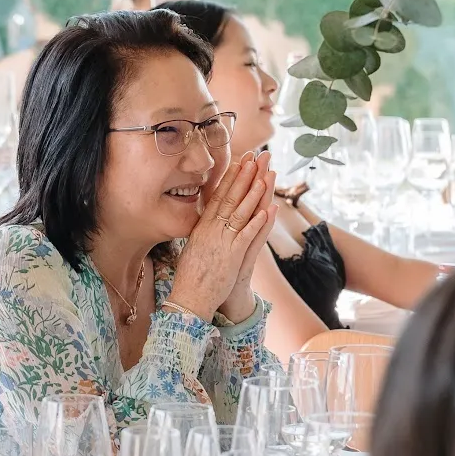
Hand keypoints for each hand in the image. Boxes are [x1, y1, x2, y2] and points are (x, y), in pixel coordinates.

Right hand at [166, 151, 273, 317]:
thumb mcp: (194, 248)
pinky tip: (267, 210)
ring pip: (239, 212)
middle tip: (256, 156)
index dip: (231, 177)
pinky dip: (256, 223)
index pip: (218, 196)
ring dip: (252, 193)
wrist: (188, 300)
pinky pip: (245, 236)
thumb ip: (203, 233)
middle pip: (230, 198)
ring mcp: (221, 242)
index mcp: (202, 227)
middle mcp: (211, 230)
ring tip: (264, 175)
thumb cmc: (191, 277)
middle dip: (244, 175)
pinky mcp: (231, 257)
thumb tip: (207, 221)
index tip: (241, 161)